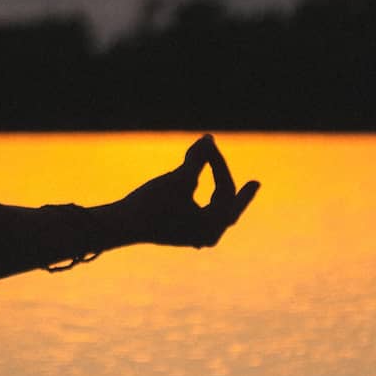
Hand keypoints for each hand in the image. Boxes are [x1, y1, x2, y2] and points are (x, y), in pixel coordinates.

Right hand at [121, 134, 259, 249]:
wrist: (121, 225)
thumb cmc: (152, 203)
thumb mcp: (178, 178)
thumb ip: (197, 159)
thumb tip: (209, 138)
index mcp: (213, 225)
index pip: (225, 188)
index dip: (218, 163)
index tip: (207, 143)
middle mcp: (207, 235)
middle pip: (227, 208)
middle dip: (239, 193)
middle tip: (255, 184)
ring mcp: (193, 237)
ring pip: (214, 215)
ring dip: (220, 199)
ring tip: (228, 193)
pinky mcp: (179, 235)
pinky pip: (200, 219)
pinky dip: (204, 205)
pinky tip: (206, 207)